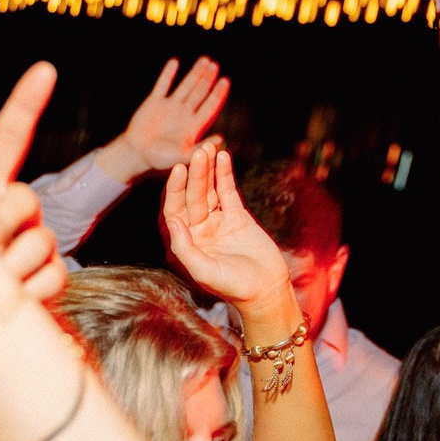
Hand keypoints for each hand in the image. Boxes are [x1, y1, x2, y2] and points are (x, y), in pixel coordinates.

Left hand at [0, 62, 66, 306]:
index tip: (45, 70)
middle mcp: (13, 209)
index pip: (8, 140)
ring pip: (40, 241)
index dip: (25, 104)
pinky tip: (10, 298)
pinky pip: (54, 276)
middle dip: (0, 226)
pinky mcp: (51, 274)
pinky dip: (30, 292)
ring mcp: (36, 241)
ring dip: (9, 268)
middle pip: (26, 198)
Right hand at [102, 56, 227, 179]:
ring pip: (185, 86)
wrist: (136, 154)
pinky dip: (168, 74)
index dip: (218, 94)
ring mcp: (170, 106)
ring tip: (205, 60)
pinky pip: (162, 85)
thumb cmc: (160, 159)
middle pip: (199, 92)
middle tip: (215, 66)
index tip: (225, 81)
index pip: (209, 106)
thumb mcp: (183, 155)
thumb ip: (201, 147)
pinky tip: (175, 62)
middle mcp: (184, 114)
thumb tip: (222, 140)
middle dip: (207, 79)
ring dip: (195, 73)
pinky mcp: (154, 103)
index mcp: (193, 126)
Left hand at [163, 141, 290, 315]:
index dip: (176, 190)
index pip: (175, 210)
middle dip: (195, 174)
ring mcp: (218, 222)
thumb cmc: (233, 287)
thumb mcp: (204, 272)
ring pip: (209, 190)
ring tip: (209, 149)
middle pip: (193, 196)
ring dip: (208, 170)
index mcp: (186, 242)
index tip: (179, 170)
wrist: (266, 291)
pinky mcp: (238, 217)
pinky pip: (228, 192)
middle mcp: (199, 230)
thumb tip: (173, 221)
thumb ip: (185, 248)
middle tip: (197, 152)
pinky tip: (223, 158)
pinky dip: (225, 175)